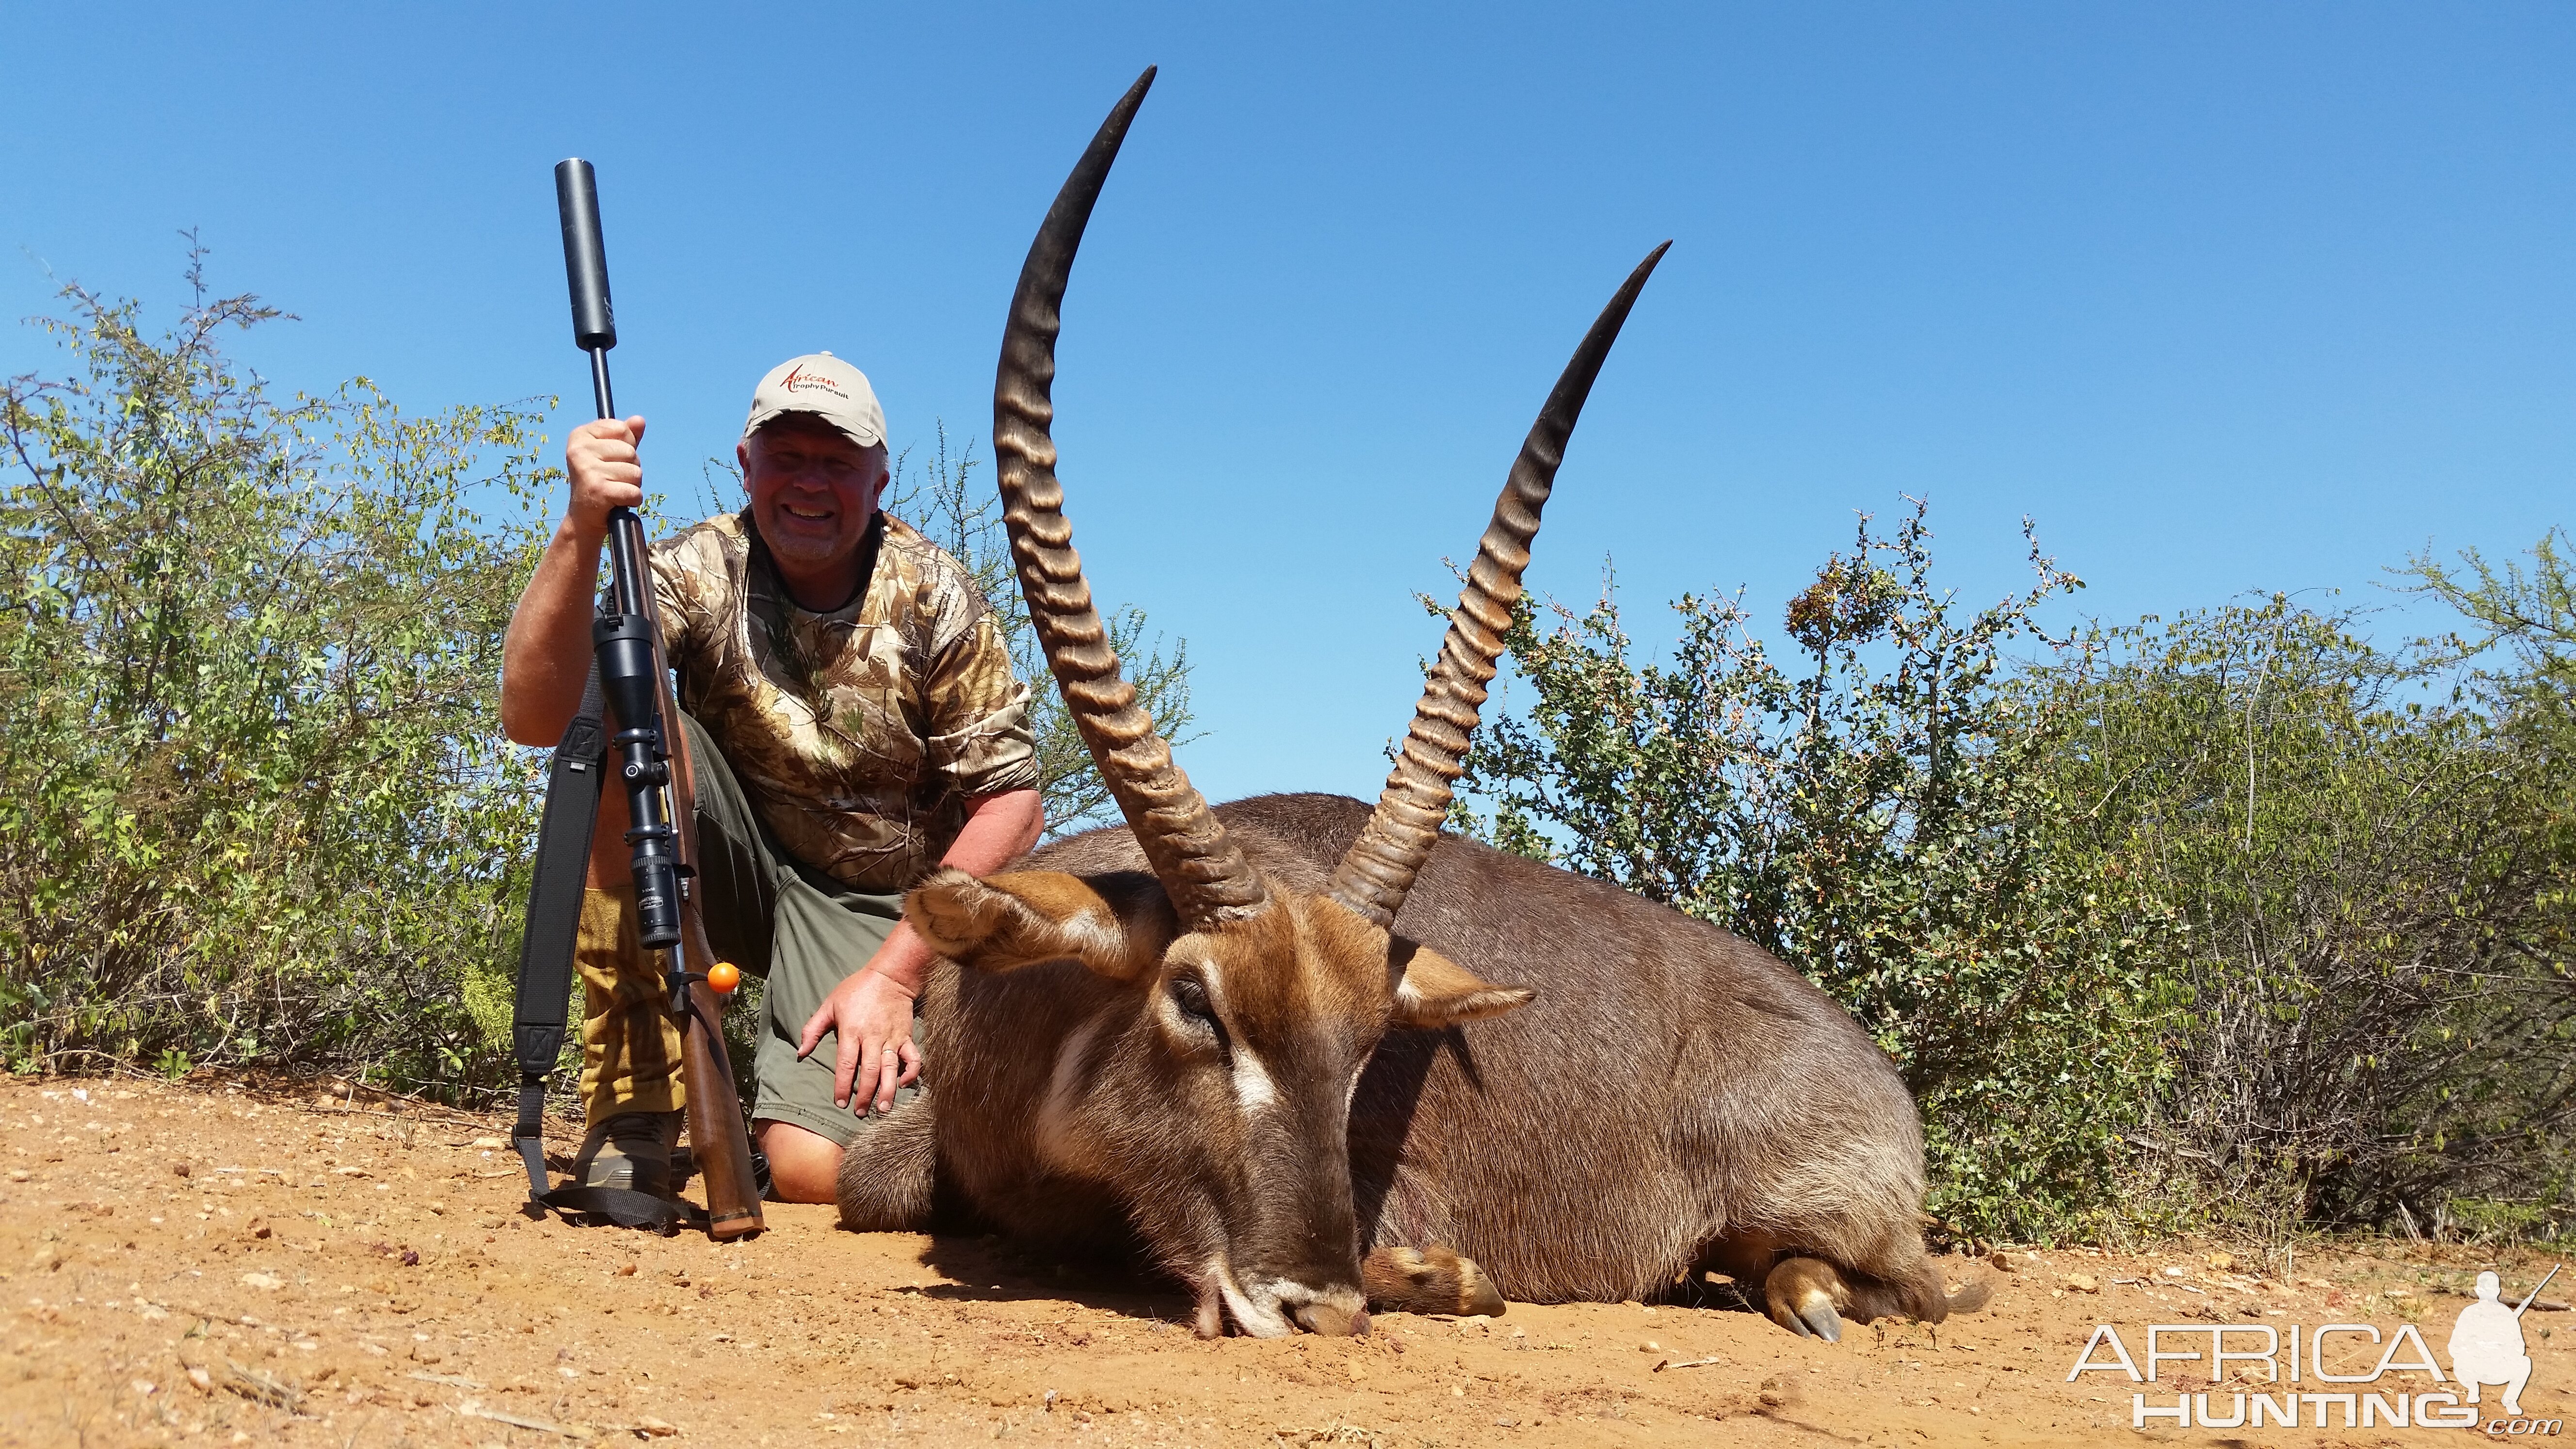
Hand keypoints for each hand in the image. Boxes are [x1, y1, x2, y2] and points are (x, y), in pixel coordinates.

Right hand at [564, 416, 647, 540]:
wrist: (584, 516)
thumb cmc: (600, 480)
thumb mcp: (612, 454)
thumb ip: (627, 436)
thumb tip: (639, 420)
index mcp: (580, 435)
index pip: (622, 429)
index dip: (626, 446)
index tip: (610, 458)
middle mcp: (579, 450)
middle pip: (630, 452)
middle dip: (631, 467)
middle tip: (613, 479)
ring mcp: (587, 469)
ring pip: (635, 472)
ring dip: (632, 485)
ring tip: (614, 490)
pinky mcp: (598, 490)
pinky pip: (634, 491)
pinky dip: (633, 500)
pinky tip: (618, 502)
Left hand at [797, 967, 920, 1114]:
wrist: (890, 976)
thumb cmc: (856, 990)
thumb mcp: (829, 1005)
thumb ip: (813, 1029)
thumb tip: (800, 1053)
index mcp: (851, 1031)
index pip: (846, 1064)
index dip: (842, 1085)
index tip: (840, 1103)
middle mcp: (872, 1037)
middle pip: (869, 1071)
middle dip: (865, 1095)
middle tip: (860, 1113)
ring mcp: (891, 1037)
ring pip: (890, 1068)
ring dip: (888, 1091)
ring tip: (884, 1109)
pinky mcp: (906, 1037)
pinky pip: (913, 1057)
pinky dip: (911, 1072)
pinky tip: (904, 1084)